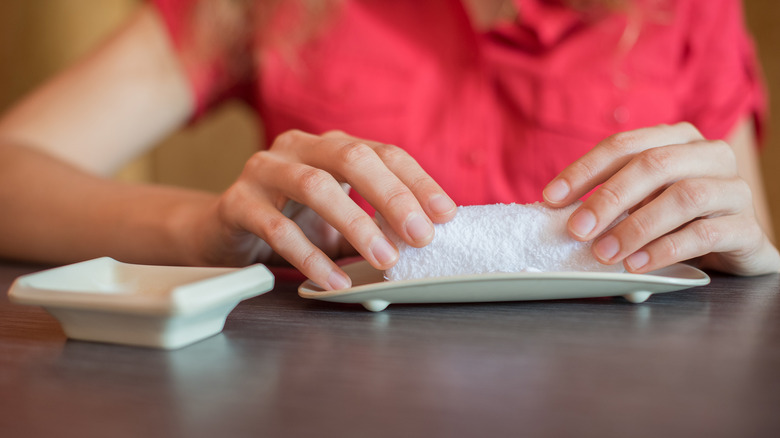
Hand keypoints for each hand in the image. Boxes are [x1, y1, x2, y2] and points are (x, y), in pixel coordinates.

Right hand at [190, 129, 456, 289]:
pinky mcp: (237, 202)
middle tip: (420, 235)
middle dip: (392, 196)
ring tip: (386, 259)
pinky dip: (311, 257)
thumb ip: (375, 225)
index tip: (446, 214)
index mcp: (329, 144)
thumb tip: (424, 244)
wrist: (221, 230)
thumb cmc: (290, 220)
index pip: (382, 152)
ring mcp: (264, 170)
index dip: (417, 181)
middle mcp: (298, 147)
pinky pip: (277, 228)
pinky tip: (335, 282)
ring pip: (315, 186)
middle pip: (352, 158)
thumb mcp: (338, 218)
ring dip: (356, 224)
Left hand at [542, 122, 779, 275]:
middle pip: (654, 165)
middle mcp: (709, 155)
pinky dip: (664, 251)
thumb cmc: (677, 217)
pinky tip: (635, 266)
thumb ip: (611, 198)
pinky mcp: (747, 228)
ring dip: (636, 227)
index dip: (584, 170)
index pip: (624, 145)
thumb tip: (559, 212)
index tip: (551, 198)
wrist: (735, 245)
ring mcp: (734, 189)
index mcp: (677, 139)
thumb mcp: (642, 200)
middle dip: (608, 198)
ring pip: (684, 197)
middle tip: (576, 230)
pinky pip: (704, 234)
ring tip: (604, 253)